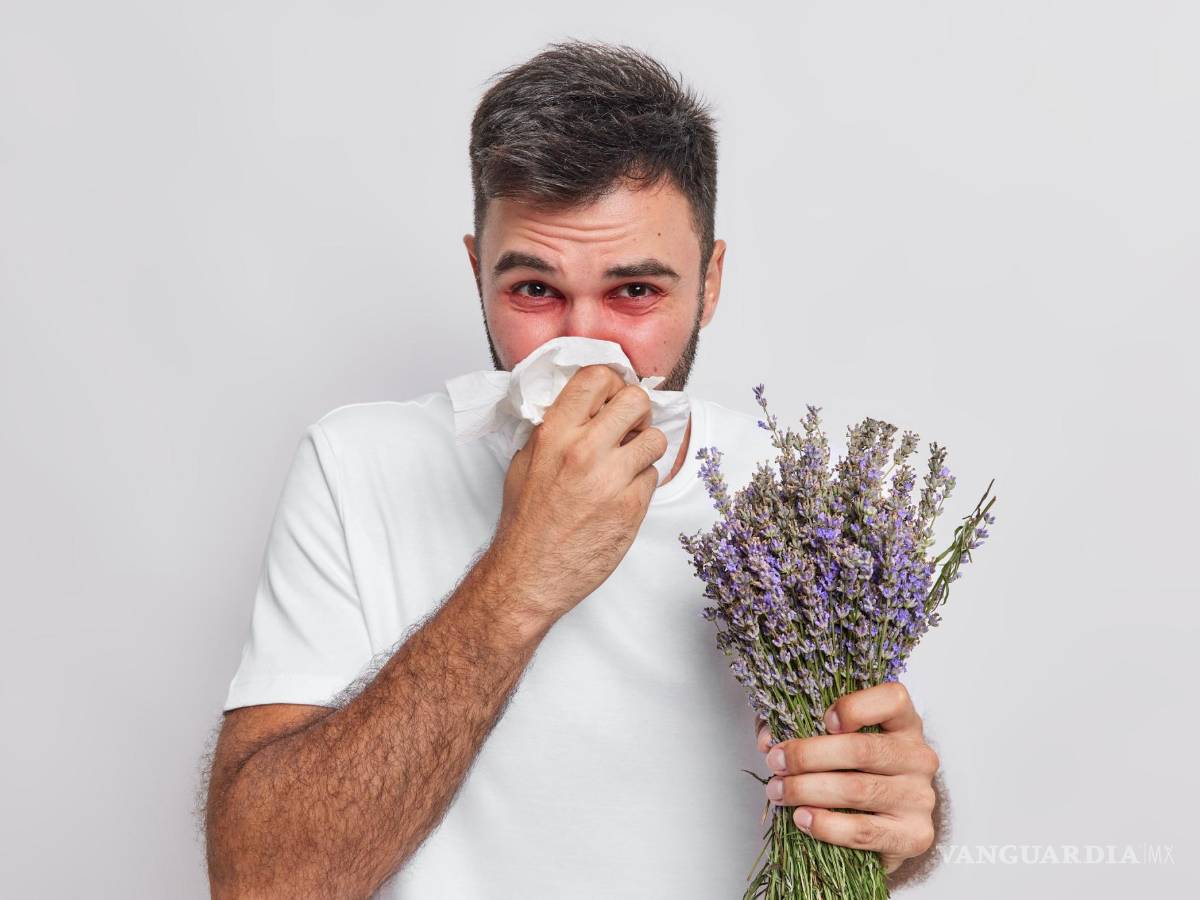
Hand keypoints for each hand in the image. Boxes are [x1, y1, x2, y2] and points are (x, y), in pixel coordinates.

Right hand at [487, 363, 667, 621]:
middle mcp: (583, 450)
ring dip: (645, 449)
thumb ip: (554, 429)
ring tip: (627, 465)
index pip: (596, 378)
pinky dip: (642, 483)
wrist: (529, 575)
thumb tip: (583, 403)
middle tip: (630, 428)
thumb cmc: (526, 521)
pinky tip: (621, 496)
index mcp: (554, 433)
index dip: (613, 382)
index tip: (614, 395)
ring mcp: (611, 479)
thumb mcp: (525, 462)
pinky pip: (654, 476)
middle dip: (638, 413)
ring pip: (655, 439)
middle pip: (636, 401)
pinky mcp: (631, 507)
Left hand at [753, 682, 939, 874]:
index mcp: (903, 723)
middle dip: (807, 756)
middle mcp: (917, 757)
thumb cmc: (855, 771)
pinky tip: (803, 819)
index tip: (823, 720)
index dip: (855, 706)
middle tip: (775, 762)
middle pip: (861, 749)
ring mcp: (919, 798)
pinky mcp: (914, 837)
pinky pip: (864, 831)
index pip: (892, 700)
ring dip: (806, 790)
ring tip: (778, 791)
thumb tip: (769, 740)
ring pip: (856, 790)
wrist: (888, 823)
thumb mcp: (833, 739)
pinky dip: (827, 826)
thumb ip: (800, 727)